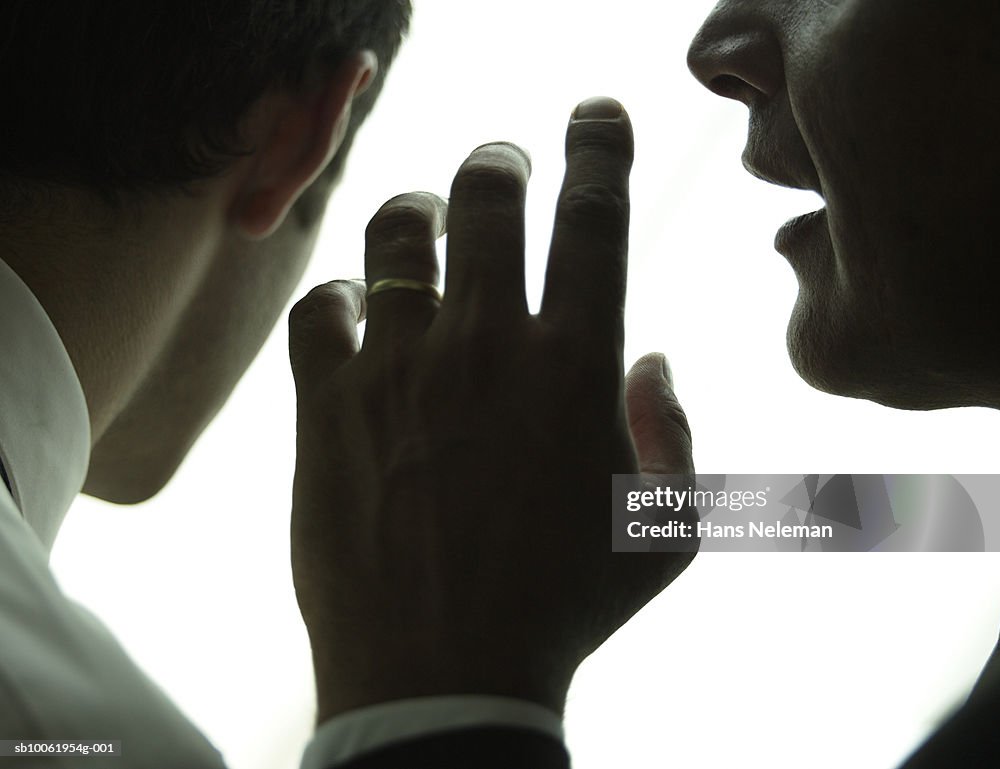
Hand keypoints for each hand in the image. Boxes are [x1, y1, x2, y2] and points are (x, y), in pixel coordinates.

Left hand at [288, 97, 696, 722]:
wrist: (442, 676)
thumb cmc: (564, 609)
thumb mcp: (664, 535)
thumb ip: (673, 436)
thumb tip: (652, 364)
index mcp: (575, 365)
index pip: (593, 215)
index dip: (598, 147)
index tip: (595, 118)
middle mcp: (485, 346)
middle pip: (485, 197)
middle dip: (498, 164)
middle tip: (500, 169)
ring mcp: (399, 369)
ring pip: (395, 235)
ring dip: (416, 214)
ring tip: (424, 226)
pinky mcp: (329, 407)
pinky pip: (320, 310)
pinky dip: (339, 299)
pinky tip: (355, 318)